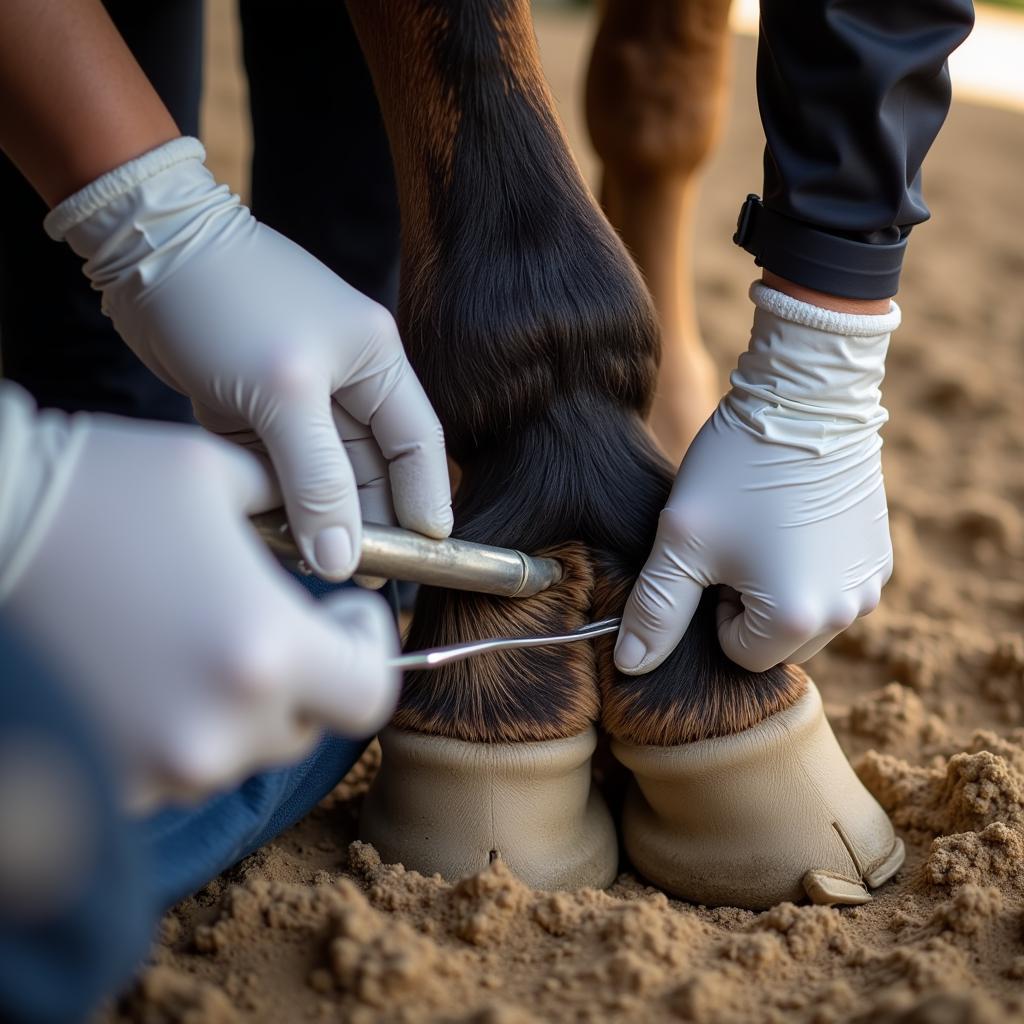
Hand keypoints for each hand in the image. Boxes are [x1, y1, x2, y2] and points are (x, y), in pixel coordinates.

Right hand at [3, 398, 398, 811]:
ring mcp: (158, 768)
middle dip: (306, 673)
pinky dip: (178, 726)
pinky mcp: (108, 785)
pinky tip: (147, 668)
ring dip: (239, 702)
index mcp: (263, 649)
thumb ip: (291, 508)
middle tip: (274, 621)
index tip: (343, 614)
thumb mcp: (212, 475)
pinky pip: (176, 767)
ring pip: (241, 750)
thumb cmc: (93, 490)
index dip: (367, 651)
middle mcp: (219, 728)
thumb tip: (329, 538)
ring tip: (198, 638)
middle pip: (307, 725)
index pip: (369, 693)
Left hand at [45, 138, 452, 579]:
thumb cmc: (227, 303)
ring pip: (324, 473)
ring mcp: (298, 397)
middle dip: (369, 519)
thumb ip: (319, 480)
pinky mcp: (254, 409)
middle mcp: (345, 380)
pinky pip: (279, 468)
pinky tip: (275, 534)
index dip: (425, 499)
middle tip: (362, 576)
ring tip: (317, 566)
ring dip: (320, 516)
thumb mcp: (285, 394)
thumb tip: (342, 558)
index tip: (424, 554)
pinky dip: (278, 499)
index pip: (417, 443)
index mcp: (375, 361)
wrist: (145, 250)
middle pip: (373, 467)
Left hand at [616, 283, 899, 673]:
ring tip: (761, 529)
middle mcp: (848, 613)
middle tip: (734, 543)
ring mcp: (870, 584)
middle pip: (775, 643)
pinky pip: (832, 587)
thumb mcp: (682, 541)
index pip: (738, 654)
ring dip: (776, 590)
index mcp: (798, 619)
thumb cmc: (736, 469)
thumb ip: (655, 612)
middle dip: (747, 607)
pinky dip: (807, 568)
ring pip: (803, 617)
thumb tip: (631, 666)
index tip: (714, 557)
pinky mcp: (880, 556)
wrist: (804, 398)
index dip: (713, 611)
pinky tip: (791, 520)